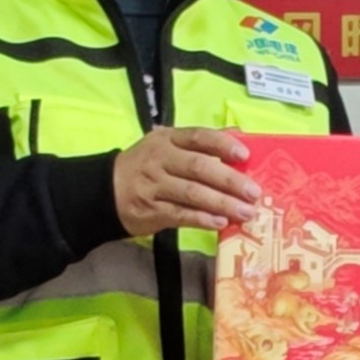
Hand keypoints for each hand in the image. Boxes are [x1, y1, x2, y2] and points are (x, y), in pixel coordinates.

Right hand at [114, 128, 261, 236]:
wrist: (106, 190)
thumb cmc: (146, 167)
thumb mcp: (167, 146)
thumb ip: (200, 144)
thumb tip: (239, 137)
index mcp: (167, 140)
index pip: (198, 137)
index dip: (222, 144)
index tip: (245, 155)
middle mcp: (160, 160)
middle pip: (199, 167)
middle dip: (229, 180)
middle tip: (253, 192)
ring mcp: (154, 185)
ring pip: (192, 193)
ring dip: (222, 203)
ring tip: (245, 212)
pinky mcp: (151, 210)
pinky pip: (181, 214)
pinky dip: (202, 219)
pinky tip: (220, 222)